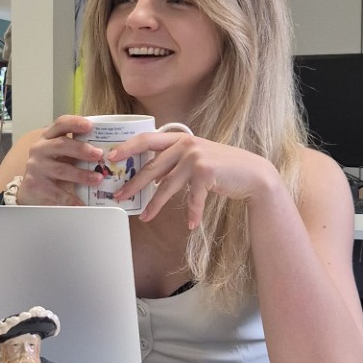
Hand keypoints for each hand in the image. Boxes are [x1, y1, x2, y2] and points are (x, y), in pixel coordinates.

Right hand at [16, 116, 104, 206]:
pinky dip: (70, 198)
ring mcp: (36, 167)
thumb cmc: (53, 167)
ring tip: (98, 179)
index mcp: (49, 137)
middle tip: (99, 155)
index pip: (61, 124)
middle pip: (61, 145)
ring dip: (81, 175)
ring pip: (61, 169)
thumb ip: (78, 149)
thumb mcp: (62, 154)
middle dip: (82, 149)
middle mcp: (40, 149)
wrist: (32, 189)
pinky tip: (81, 203)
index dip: (75, 123)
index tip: (90, 125)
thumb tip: (110, 151)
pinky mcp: (35, 184)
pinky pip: (55, 192)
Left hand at [106, 128, 275, 229]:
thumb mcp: (194, 159)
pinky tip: (191, 224)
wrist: (252, 173)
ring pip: (167, 185)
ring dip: (155, 204)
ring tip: (145, 217)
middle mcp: (186, 144)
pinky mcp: (206, 172)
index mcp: (179, 137)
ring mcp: (195, 157)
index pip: (147, 139)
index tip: (110, 157)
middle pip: (151, 166)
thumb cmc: (220, 168)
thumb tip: (149, 177)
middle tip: (119, 195)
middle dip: (134, 183)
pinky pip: (192, 198)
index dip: (127, 147)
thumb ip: (173, 162)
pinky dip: (192, 212)